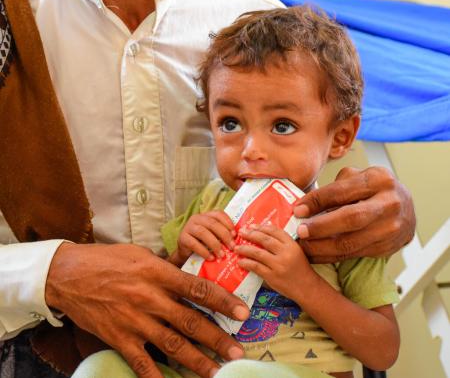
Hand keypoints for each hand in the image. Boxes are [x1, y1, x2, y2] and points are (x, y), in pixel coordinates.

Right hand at [45, 242, 248, 377]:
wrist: (69, 275)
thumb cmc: (109, 260)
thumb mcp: (142, 255)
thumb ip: (167, 269)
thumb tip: (190, 280)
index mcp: (158, 273)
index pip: (197, 289)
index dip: (223, 301)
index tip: (242, 312)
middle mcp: (150, 298)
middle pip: (190, 322)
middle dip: (217, 338)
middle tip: (238, 352)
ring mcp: (134, 321)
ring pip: (173, 345)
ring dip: (198, 361)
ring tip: (218, 372)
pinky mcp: (118, 338)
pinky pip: (141, 363)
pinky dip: (157, 377)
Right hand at [173, 211, 234, 263]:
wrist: (186, 252)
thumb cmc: (203, 243)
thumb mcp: (213, 235)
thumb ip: (222, 233)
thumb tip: (237, 238)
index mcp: (206, 215)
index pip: (218, 214)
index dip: (228, 223)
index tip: (235, 235)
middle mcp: (197, 218)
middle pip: (212, 223)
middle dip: (224, 235)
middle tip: (232, 247)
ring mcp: (188, 227)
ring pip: (203, 233)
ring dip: (215, 244)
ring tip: (222, 255)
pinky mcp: (182, 238)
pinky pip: (194, 244)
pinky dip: (204, 252)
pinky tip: (211, 258)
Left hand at [234, 224, 312, 301]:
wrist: (307, 288)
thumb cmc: (300, 269)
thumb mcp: (295, 252)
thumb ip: (282, 243)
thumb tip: (265, 230)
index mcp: (292, 245)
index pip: (274, 231)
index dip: (261, 227)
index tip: (252, 226)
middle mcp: (285, 253)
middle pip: (264, 240)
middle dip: (250, 234)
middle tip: (241, 233)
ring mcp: (278, 265)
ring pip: (258, 253)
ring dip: (245, 249)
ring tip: (236, 247)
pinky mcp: (272, 276)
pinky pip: (256, 267)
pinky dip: (246, 263)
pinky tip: (240, 261)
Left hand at [294, 166, 415, 262]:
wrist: (404, 206)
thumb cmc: (373, 189)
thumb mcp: (356, 178)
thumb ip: (334, 189)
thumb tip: (304, 206)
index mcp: (379, 180)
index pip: (342, 191)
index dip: (317, 201)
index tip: (298, 210)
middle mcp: (390, 204)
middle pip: (351, 219)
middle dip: (321, 227)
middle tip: (300, 231)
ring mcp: (392, 228)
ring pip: (352, 242)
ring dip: (322, 247)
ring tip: (304, 246)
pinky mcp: (388, 247)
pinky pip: (355, 254)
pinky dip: (332, 256)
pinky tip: (316, 254)